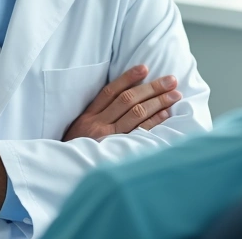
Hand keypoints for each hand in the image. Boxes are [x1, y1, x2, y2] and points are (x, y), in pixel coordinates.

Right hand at [62, 65, 181, 140]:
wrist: (66, 173)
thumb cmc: (77, 152)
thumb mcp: (80, 130)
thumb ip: (97, 116)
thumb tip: (125, 100)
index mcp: (88, 116)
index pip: (110, 91)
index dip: (128, 78)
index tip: (145, 68)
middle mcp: (97, 124)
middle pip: (127, 100)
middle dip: (151, 88)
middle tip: (171, 80)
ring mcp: (108, 138)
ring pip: (136, 113)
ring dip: (157, 102)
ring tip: (174, 94)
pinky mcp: (118, 151)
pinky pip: (139, 132)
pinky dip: (154, 121)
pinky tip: (166, 114)